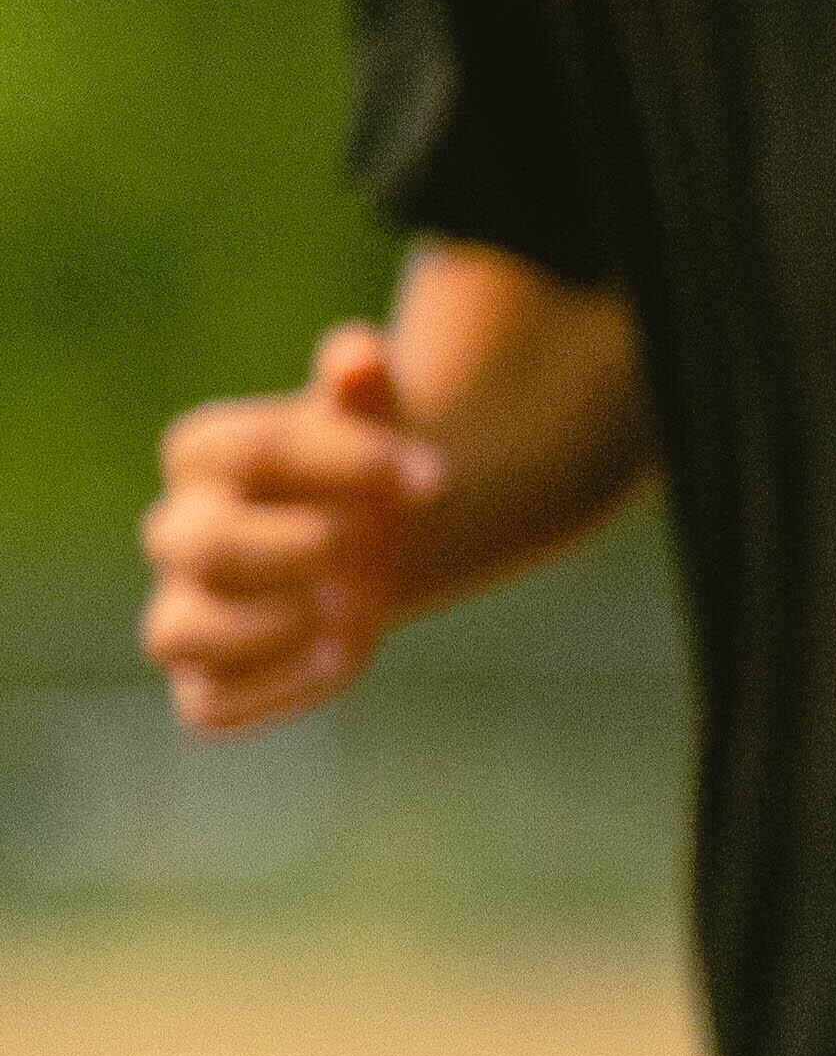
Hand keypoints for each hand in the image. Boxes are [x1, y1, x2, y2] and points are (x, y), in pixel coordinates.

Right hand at [141, 322, 438, 734]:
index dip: (347, 459)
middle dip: (289, 549)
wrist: (372, 536)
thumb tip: (357, 350)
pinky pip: (209, 705)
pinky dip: (272, 693)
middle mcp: (178, 533)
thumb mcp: (372, 415)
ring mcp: (187, 611)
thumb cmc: (360, 468)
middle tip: (365, 547)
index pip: (247, 451)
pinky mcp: (209, 683)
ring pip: (176, 634)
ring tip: (350, 612)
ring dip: (265, 630)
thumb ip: (363, 384)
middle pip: (197, 544)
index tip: (438, 476)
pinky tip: (341, 660)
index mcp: (205, 455)